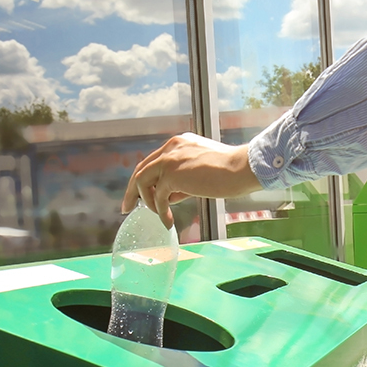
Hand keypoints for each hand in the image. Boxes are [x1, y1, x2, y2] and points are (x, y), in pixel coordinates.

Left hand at [124, 132, 263, 228]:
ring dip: (146, 202)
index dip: (144, 180)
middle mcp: (170, 147)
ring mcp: (169, 159)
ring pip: (142, 181)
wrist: (240, 168)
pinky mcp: (172, 174)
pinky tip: (168, 222)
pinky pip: (157, 197)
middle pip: (141, 169)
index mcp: (178, 143)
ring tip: (159, 217)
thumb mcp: (202, 172)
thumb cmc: (229, 172)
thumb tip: (170, 196)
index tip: (140, 195)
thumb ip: (184, 181)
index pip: (153, 162)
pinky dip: (160, 211)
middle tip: (126, 208)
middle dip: (132, 191)